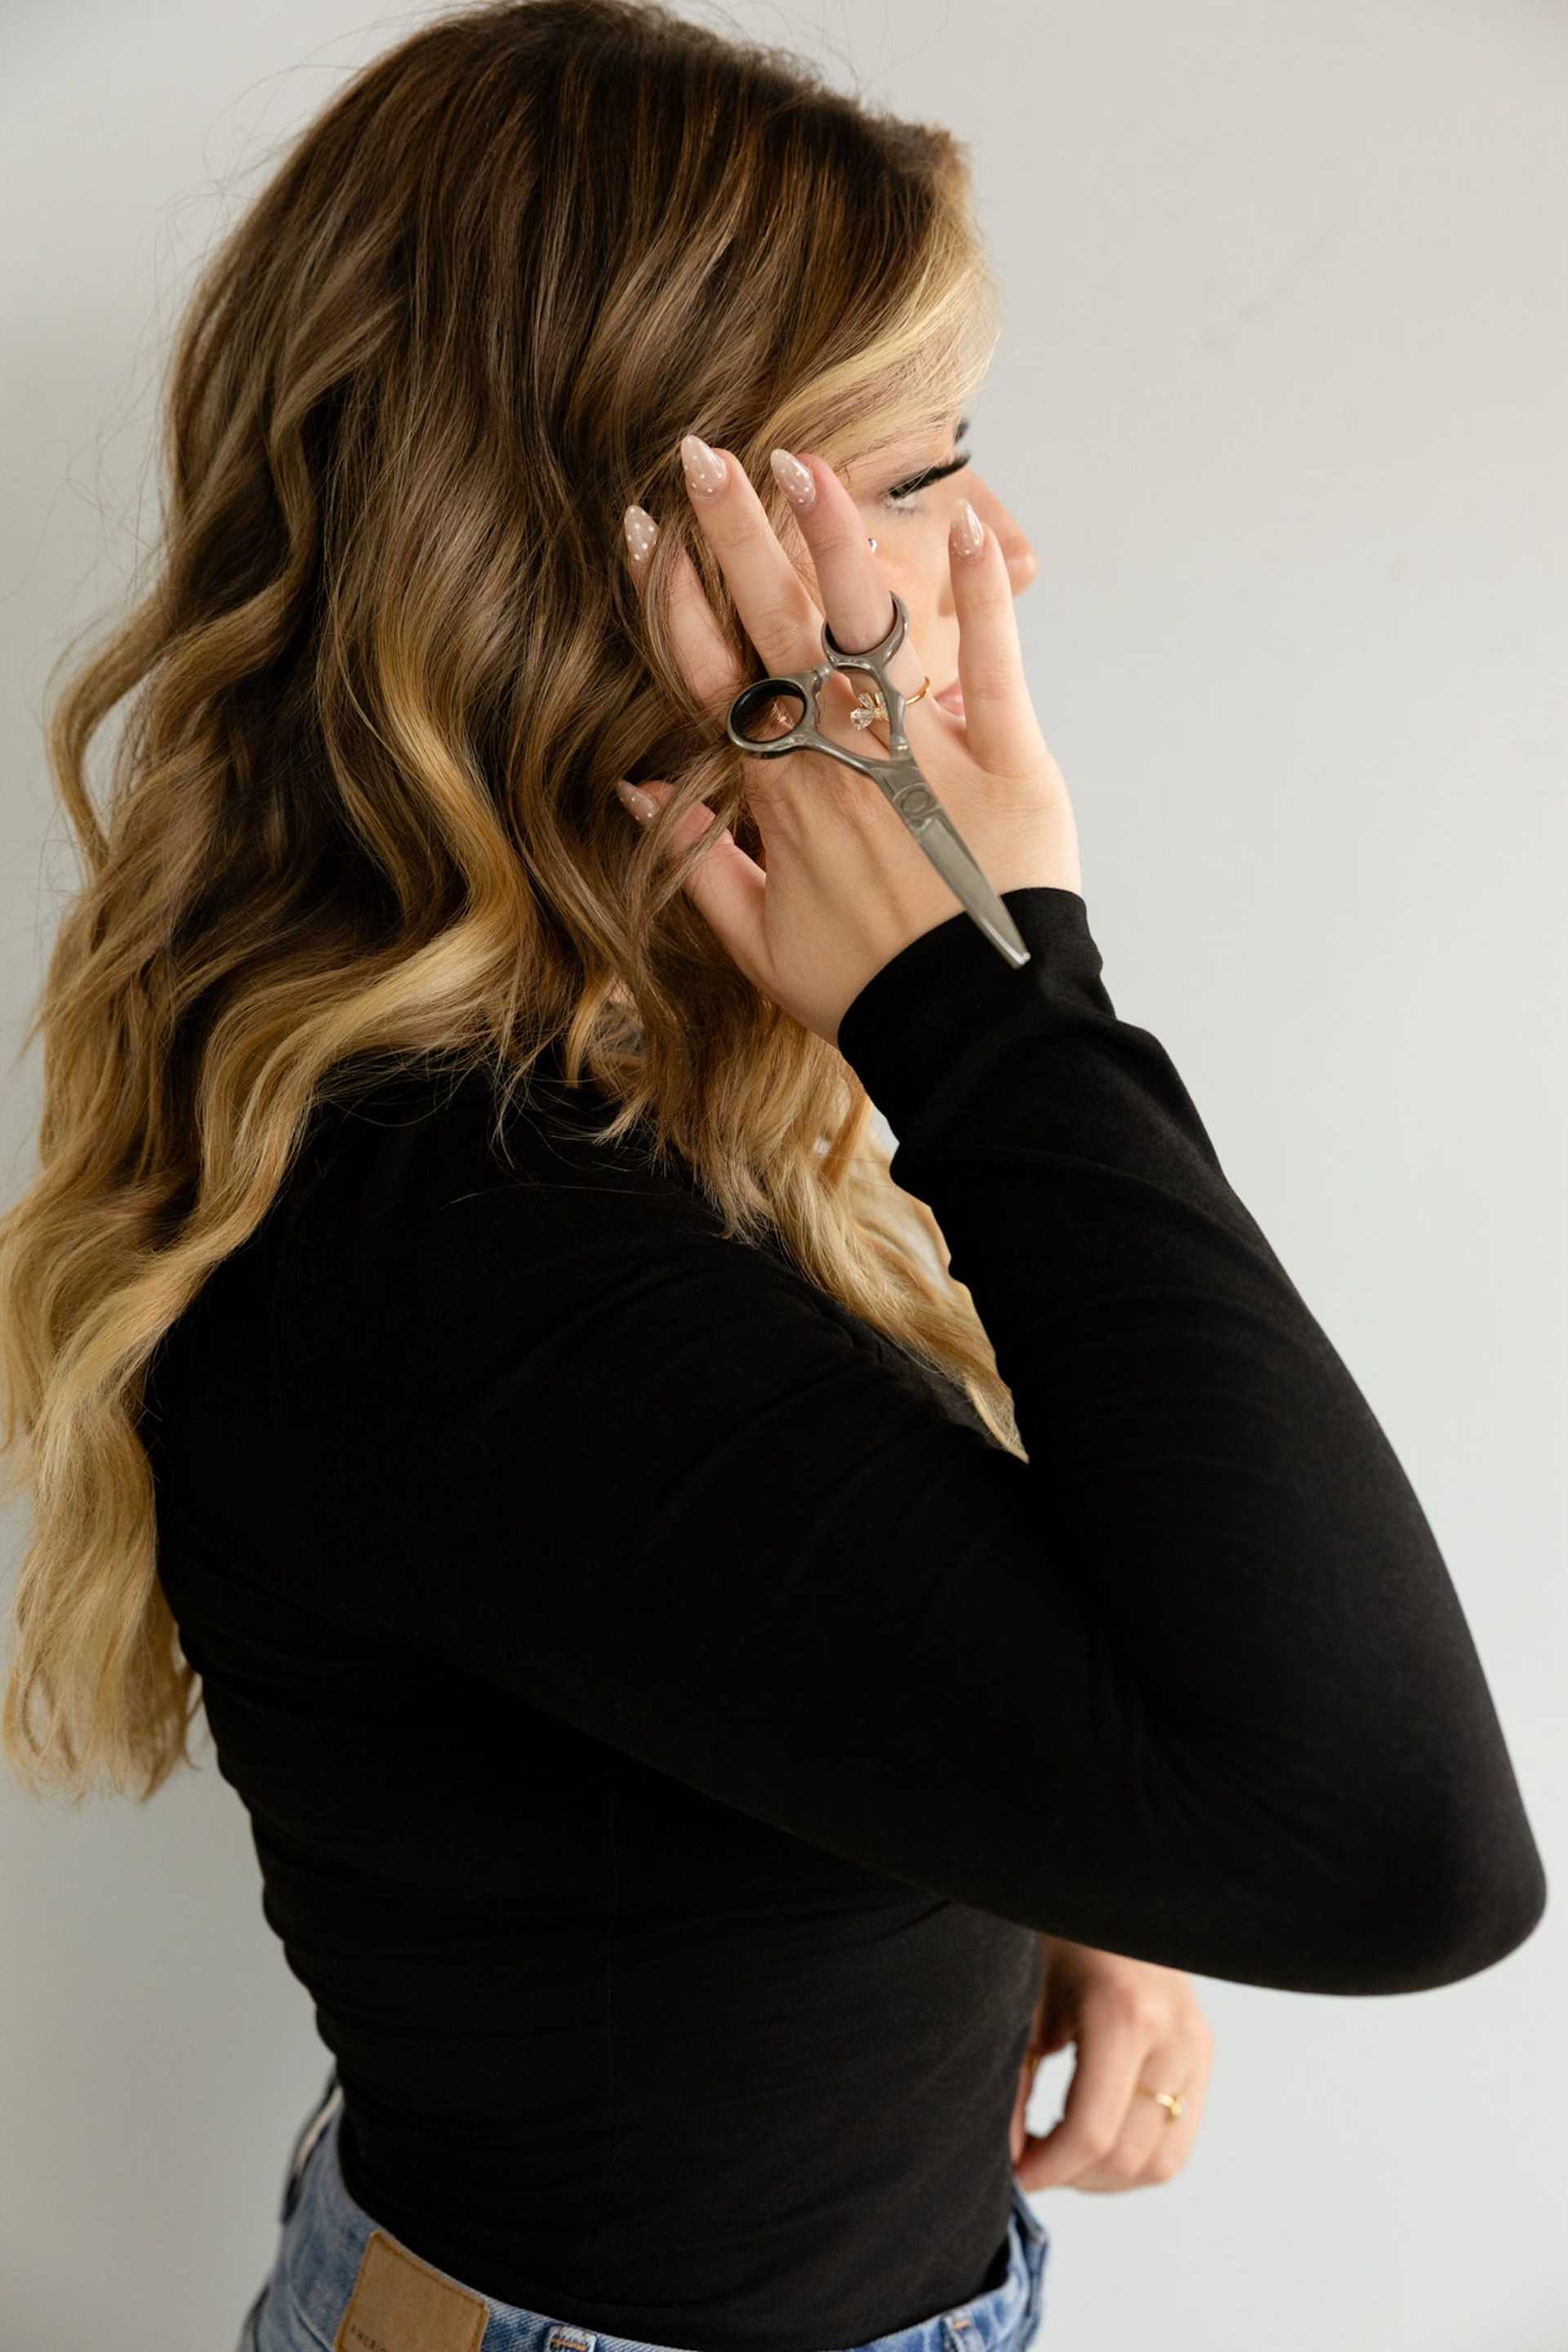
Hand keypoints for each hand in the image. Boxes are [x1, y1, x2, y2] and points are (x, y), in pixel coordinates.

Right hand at [614, 437, 1080, 1046]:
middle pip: (776, 626)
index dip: (673, 597)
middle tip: (701, 456)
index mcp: (779, 794)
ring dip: (835, 539)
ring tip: (802, 465)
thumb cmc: (865, 987)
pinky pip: (994, 662)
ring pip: (870, 626)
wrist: (968, 1030)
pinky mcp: (1007, 758)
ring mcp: (923, 751)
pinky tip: (969, 522)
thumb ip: (694, 861)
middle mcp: (840, 756)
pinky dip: (985, 591)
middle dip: (733, 535)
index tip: (644, 529)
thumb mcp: (757, 941)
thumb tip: (635, 792)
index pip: (712, 672)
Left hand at [1010, 1937, 1213, 2192]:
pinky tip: (1094, 2136)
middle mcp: (1174, 2034)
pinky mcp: (1205, 2050)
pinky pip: (1179, 2139)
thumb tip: (1006, 2161)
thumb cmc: (1055, 1931)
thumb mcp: (1024, 2000)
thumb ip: (1013, 2083)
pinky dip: (1136, 2157)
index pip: (1091, 2131)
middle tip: (1029, 2164)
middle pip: (1127, 2156)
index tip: (1010, 2178)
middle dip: (1071, 2177)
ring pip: (1162, 2162)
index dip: (1046, 2170)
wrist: (1105, 1885)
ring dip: (1106, 2177)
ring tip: (1060, 2153)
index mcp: (1125, 2014)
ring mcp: (1198, 2044)